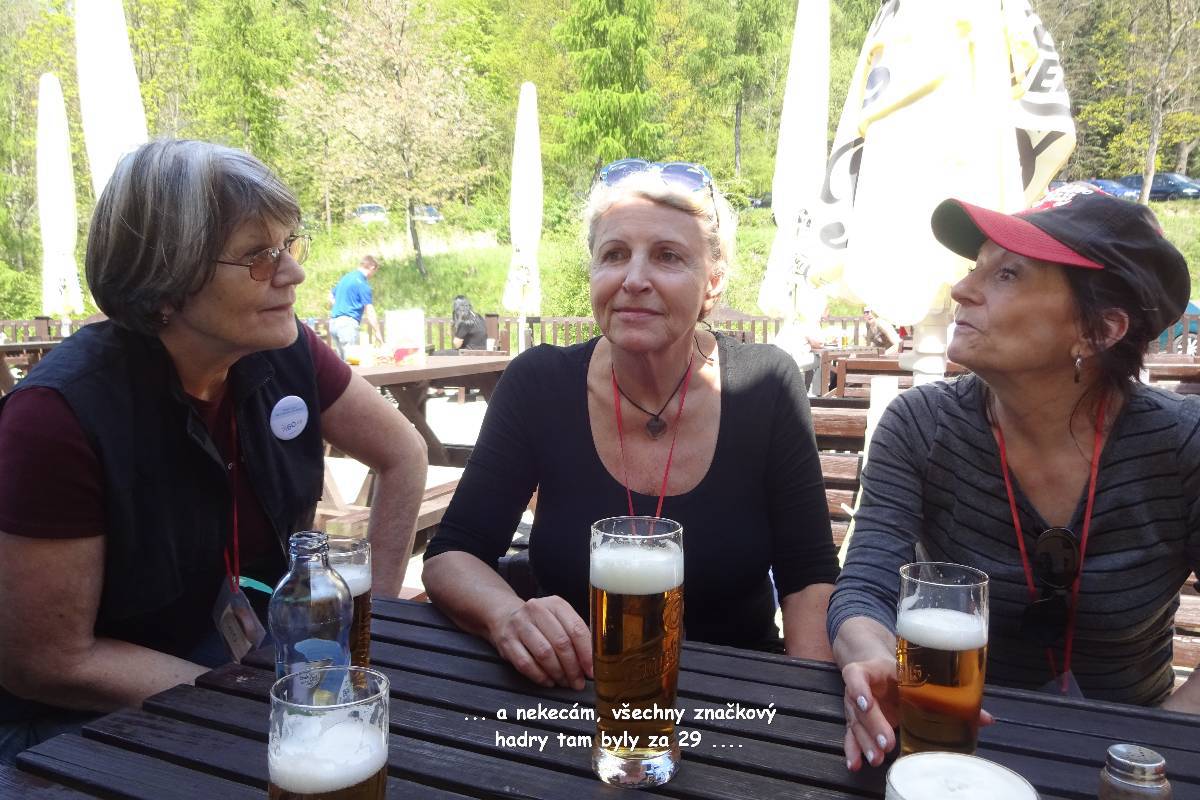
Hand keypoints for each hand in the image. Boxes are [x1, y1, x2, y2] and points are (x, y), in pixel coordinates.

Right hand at [488, 596, 591, 690]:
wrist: (505, 615)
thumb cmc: (539, 622)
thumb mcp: (559, 619)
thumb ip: (575, 636)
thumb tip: (591, 663)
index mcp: (555, 604)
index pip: (576, 629)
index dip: (586, 653)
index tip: (591, 670)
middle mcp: (536, 610)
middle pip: (561, 642)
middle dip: (573, 667)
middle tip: (578, 682)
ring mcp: (519, 625)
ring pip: (544, 653)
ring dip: (558, 673)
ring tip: (564, 682)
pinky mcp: (507, 641)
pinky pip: (526, 664)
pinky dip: (540, 676)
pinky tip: (548, 681)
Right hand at [841, 657, 995, 769]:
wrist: (872, 664)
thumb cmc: (896, 671)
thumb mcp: (915, 674)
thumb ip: (947, 694)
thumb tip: (985, 718)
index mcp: (871, 671)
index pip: (856, 676)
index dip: (859, 689)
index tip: (868, 703)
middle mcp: (858, 690)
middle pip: (859, 708)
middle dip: (873, 726)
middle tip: (887, 742)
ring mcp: (854, 707)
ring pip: (855, 725)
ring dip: (865, 743)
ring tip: (877, 759)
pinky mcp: (856, 722)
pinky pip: (850, 736)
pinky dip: (852, 750)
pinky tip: (855, 764)